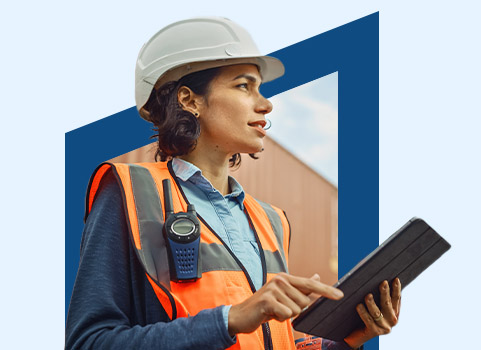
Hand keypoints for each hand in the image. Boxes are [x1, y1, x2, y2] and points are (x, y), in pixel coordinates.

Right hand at [228, 272, 343, 334]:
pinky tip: (269, 315)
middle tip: (280, 308)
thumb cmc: (265, 306)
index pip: (310, 284)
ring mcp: (273, 289)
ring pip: (296, 310)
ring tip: (274, 311)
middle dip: (295, 310)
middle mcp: (280, 280)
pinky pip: (286, 314)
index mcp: (286, 278)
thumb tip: (317, 275)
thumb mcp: (283, 295)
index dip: (326, 290)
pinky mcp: (268, 300)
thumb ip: (301, 287)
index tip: (340, 296)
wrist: (241, 315)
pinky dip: (280, 318)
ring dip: (286, 315)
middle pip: (305, 302)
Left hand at [344, 278, 401, 348]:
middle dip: (385, 293)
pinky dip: (363, 313)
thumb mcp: (375, 306)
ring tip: (367, 295)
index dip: (396, 289)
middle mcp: (391, 320)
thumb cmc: (366, 316)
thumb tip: (378, 281)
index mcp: (394, 312)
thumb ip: (379, 297)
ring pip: (377, 313)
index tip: (395, 279)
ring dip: (372, 303)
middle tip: (383, 282)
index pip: (396, 299)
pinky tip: (359, 306)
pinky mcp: (374, 332)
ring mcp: (383, 327)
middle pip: (387, 304)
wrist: (357, 336)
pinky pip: (368, 320)